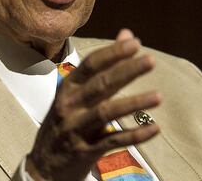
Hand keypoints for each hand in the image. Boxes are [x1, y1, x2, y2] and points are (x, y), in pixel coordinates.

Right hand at [26, 29, 160, 180]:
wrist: (42, 168)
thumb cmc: (64, 124)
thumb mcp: (76, 95)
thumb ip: (103, 67)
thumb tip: (127, 35)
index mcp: (67, 88)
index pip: (90, 65)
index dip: (112, 53)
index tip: (135, 43)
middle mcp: (69, 106)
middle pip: (100, 85)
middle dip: (126, 71)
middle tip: (150, 60)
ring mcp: (75, 129)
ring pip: (106, 112)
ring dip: (134, 103)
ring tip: (158, 97)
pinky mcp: (84, 152)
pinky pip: (112, 141)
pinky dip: (134, 135)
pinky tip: (154, 128)